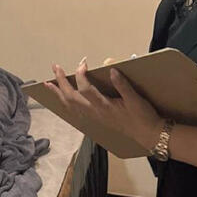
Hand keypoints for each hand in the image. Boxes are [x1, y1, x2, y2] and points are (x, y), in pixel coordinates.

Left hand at [45, 59, 163, 150]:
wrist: (148, 134)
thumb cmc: (143, 116)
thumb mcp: (135, 99)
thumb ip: (122, 85)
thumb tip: (112, 70)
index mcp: (104, 106)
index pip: (86, 89)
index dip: (81, 75)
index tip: (83, 62)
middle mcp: (95, 112)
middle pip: (71, 98)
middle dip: (61, 82)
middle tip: (55, 67)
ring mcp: (94, 116)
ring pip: (70, 106)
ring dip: (59, 93)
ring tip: (49, 84)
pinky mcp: (96, 118)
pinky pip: (75, 111)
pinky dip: (66, 103)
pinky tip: (63, 99)